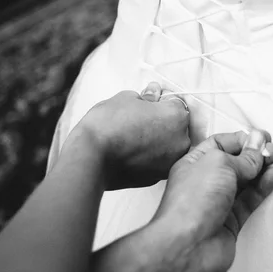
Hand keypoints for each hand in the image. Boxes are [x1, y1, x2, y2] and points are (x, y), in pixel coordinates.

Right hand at [76, 82, 190, 188]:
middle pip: (175, 126)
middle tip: (138, 118)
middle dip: (161, 120)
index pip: (176, 102)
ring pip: (167, 145)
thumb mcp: (127, 98)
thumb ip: (147, 95)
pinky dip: (148, 155)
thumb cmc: (108, 124)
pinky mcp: (156, 178)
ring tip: (132, 135)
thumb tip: (154, 93)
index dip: (160, 100)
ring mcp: (170, 163)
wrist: (91, 158)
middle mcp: (181, 142)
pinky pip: (157, 161)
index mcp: (178, 117)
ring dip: (156, 139)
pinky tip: (130, 150)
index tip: (147, 100)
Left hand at [152, 129, 272, 271]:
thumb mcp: (219, 164)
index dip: (242, 140)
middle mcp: (206, 181)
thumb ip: (243, 156)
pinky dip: (264, 186)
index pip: (221, 144)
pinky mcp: (232, 220)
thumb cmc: (194, 200)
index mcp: (194, 163)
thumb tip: (258, 143)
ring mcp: (220, 201)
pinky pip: (251, 199)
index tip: (262, 138)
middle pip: (237, 162)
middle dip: (257, 155)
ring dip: (265, 170)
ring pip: (247, 181)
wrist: (188, 246)